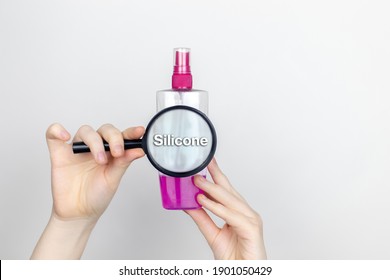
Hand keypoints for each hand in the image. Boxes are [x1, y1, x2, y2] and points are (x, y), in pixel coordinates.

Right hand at [31, 123, 143, 258]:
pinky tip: (65, 136)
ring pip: (85, 131)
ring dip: (95, 142)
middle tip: (117, 152)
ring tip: (100, 160)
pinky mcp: (59, 154)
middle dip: (113, 138)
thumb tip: (140, 150)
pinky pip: (53, 134)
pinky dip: (57, 130)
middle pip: (104, 130)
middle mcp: (96, 147)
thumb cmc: (97, 196)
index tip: (139, 131)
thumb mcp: (113, 179)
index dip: (130, 132)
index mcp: (111, 152)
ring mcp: (78, 149)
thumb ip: (124, 162)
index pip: (121, 136)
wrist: (78, 213)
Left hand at [186, 159, 266, 259]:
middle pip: (229, 190)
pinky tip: (204, 201)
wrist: (242, 275)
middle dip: (216, 175)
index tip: (207, 163)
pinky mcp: (251, 230)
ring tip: (198, 181)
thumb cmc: (234, 258)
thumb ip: (202, 218)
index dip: (216, 176)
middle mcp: (247, 214)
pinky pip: (231, 215)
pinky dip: (216, 207)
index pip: (226, 190)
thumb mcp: (212, 235)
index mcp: (239, 213)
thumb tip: (188, 204)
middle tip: (204, 163)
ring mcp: (251, 220)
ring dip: (212, 189)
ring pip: (230, 200)